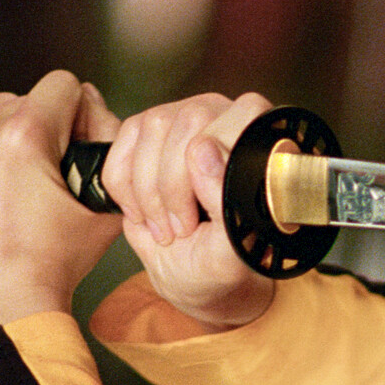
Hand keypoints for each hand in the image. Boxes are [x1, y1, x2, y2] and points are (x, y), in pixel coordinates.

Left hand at [0, 70, 123, 355]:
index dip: (80, 113)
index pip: (63, 85)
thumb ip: (109, 145)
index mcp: (23, 136)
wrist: (1, 303)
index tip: (76, 145)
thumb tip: (96, 106)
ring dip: (5, 129)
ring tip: (15, 173)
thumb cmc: (56, 260)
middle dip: (42, 124)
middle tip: (47, 168)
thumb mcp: (104, 202)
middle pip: (26, 97)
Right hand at [102, 91, 276, 328]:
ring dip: (149, 191)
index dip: (219, 158)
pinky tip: (144, 214)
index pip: (244, 113)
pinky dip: (125, 190)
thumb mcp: (232, 247)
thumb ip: (226, 198)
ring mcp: (180, 118)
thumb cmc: (221, 259)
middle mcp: (225, 117)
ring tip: (166, 228)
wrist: (189, 272)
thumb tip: (203, 151)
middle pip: (190, 121)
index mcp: (262, 140)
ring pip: (153, 128)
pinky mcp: (142, 133)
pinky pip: (121, 149)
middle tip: (183, 229)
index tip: (207, 208)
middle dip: (176, 184)